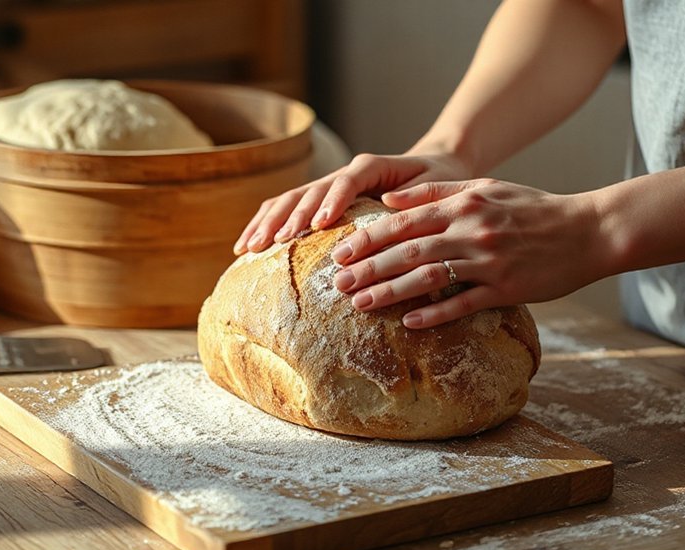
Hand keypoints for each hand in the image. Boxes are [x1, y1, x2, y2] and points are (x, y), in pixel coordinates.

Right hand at [233, 151, 471, 254]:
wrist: (435, 168)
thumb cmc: (438, 183)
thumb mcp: (436, 189)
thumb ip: (417, 198)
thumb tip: (390, 207)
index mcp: (372, 167)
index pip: (347, 180)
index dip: (331, 201)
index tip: (318, 224)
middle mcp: (345, 173)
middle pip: (308, 191)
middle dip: (287, 218)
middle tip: (271, 244)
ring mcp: (328, 186)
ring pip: (288, 199)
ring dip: (267, 223)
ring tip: (248, 248)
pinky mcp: (319, 200)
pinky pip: (285, 209)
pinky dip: (264, 225)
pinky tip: (245, 246)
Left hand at [330, 178, 607, 327]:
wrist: (589, 231)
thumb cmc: (532, 209)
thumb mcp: (484, 187)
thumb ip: (434, 192)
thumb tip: (387, 199)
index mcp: (463, 204)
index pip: (404, 221)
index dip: (368, 238)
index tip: (339, 253)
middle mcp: (472, 230)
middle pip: (408, 250)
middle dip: (368, 268)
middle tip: (338, 284)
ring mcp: (489, 261)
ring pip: (429, 276)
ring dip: (391, 291)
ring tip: (360, 304)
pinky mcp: (507, 289)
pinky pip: (464, 302)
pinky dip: (435, 312)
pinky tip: (409, 322)